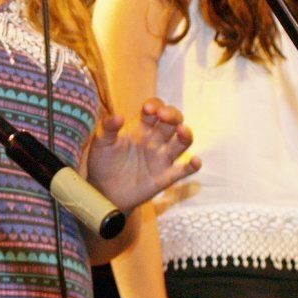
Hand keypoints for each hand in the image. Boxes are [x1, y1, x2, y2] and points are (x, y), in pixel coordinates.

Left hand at [84, 97, 199, 210]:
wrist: (103, 191)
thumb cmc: (102, 163)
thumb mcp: (101, 143)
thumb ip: (108, 128)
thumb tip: (119, 116)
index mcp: (141, 128)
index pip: (155, 109)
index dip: (155, 106)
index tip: (148, 109)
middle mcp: (155, 140)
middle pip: (172, 122)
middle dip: (172, 115)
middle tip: (164, 116)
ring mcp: (161, 158)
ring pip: (181, 143)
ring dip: (186, 135)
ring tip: (182, 130)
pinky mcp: (165, 177)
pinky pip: (183, 170)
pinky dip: (192, 166)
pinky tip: (195, 161)